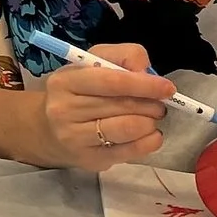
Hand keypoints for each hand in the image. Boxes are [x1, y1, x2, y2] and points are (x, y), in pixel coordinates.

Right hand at [31, 42, 172, 169]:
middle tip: (160, 104)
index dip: (144, 85)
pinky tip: (150, 135)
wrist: (49, 128)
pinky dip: (149, 142)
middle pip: (122, 106)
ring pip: (128, 129)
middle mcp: (64, 111)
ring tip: (151, 118)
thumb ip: (123, 57)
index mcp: (65, 82)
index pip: (111, 82)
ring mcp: (75, 138)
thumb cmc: (78, 91)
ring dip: (150, 123)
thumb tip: (147, 73)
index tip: (167, 88)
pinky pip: (130, 152)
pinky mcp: (89, 159)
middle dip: (151, 104)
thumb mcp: (93, 62)